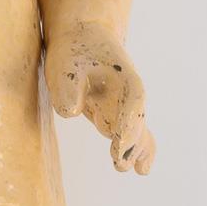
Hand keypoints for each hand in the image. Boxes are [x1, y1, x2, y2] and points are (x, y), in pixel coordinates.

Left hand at [44, 20, 155, 173]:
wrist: (83, 36)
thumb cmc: (74, 50)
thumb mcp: (65, 63)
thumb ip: (68, 87)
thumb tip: (71, 112)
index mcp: (124, 77)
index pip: (131, 102)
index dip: (128, 123)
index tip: (118, 142)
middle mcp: (128, 94)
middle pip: (137, 120)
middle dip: (130, 142)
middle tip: (119, 162)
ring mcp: (123, 105)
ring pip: (137, 130)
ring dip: (135, 149)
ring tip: (140, 170)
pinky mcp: (114, 114)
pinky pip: (130, 133)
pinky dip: (134, 149)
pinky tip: (141, 168)